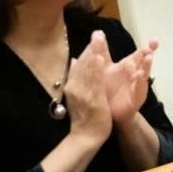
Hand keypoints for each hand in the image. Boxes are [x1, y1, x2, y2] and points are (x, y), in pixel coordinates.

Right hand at [62, 32, 112, 146]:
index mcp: (72, 86)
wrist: (85, 136)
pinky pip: (95, 81)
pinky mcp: (92, 99)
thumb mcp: (76, 95)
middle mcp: (75, 87)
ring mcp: (83, 93)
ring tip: (98, 41)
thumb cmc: (83, 116)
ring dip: (93, 54)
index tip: (93, 39)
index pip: (78, 65)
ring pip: (88, 70)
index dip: (86, 51)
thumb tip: (73, 61)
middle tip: (96, 35)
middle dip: (90, 49)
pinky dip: (97, 69)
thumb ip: (75, 78)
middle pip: (83, 65)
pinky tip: (100, 59)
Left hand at [102, 38, 157, 124]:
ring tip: (149, 57)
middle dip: (148, 52)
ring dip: (146, 65)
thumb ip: (101, 51)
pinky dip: (140, 82)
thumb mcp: (104, 67)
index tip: (155, 39)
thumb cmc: (108, 88)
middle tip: (152, 45)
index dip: (147, 46)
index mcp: (128, 66)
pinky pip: (138, 89)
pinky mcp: (135, 97)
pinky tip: (140, 75)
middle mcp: (134, 73)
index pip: (138, 54)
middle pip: (144, 61)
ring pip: (143, 73)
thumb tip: (97, 33)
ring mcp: (136, 85)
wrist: (107, 111)